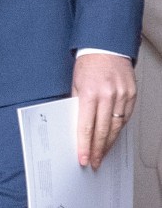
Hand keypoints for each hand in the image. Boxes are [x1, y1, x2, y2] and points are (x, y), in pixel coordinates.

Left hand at [72, 53, 135, 169]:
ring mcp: (122, 95)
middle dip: (97, 150)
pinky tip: (112, 137)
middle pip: (102, 130)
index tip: (83, 158)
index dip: (84, 145)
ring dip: (108, 144)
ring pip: (116, 127)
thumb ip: (77, 104)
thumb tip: (76, 125)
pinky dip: (118, 129)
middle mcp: (108, 95)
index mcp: (90, 92)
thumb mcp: (75, 82)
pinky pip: (125, 118)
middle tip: (93, 162)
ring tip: (102, 154)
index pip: (86, 126)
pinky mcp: (131, 95)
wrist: (106, 46)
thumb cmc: (89, 62)